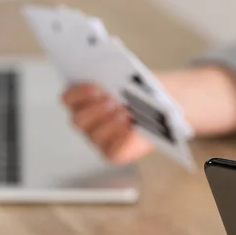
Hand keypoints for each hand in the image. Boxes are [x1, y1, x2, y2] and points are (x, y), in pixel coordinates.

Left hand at [62, 66, 235, 162]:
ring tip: (107, 92)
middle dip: (105, 119)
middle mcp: (100, 138)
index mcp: (120, 150)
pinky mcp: (79, 102)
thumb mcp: (164, 114)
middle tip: (119, 106)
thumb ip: (161, 117)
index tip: (130, 125)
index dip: (118, 140)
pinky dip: (79, 91)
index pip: (113, 152)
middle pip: (93, 133)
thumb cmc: (158, 110)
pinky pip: (70, 99)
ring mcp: (87, 122)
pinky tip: (93, 82)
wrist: (153, 100)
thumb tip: (165, 109)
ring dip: (92, 106)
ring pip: (79, 119)